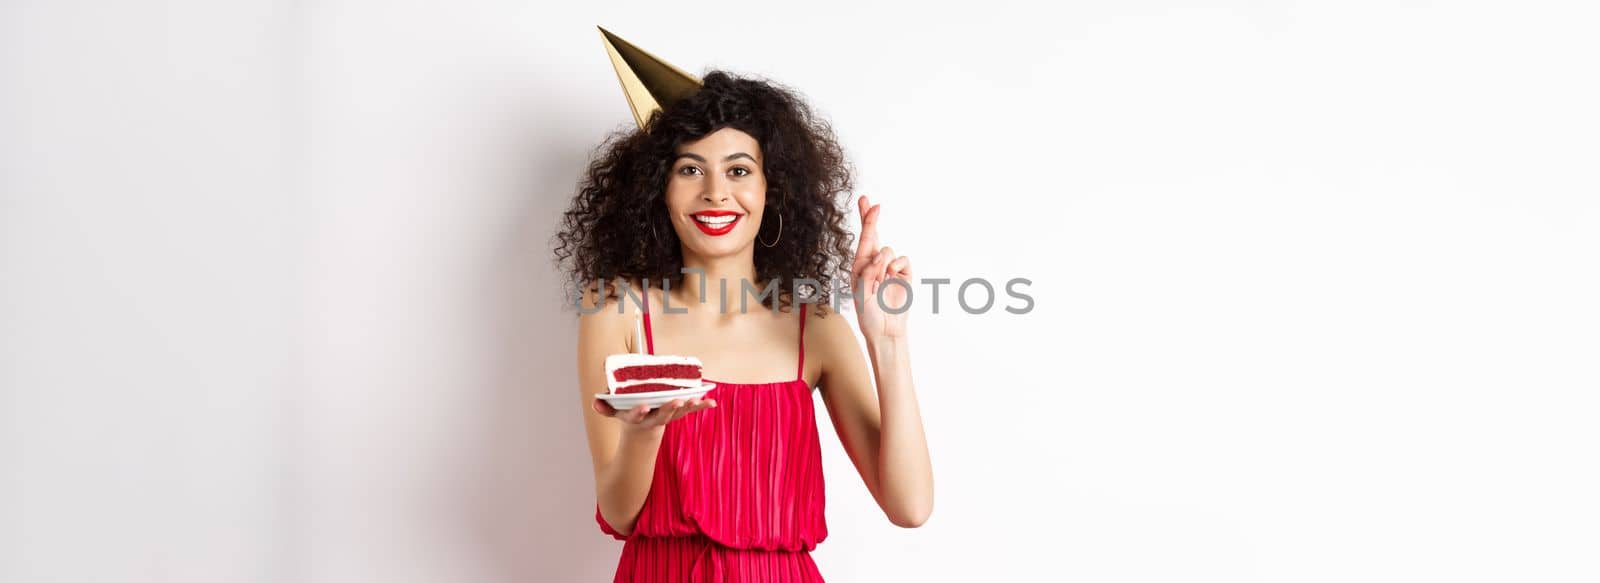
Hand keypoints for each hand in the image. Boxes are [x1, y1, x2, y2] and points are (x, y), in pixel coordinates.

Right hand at [593, 396, 716, 431]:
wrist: (644, 430)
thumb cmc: (629, 413)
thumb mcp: (614, 411)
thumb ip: (605, 407)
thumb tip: (596, 402)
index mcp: (636, 417)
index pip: (636, 415)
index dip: (639, 411)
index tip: (644, 406)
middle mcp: (653, 419)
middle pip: (661, 415)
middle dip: (668, 409)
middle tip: (676, 401)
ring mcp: (667, 417)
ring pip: (677, 413)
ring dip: (687, 407)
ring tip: (694, 400)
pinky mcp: (678, 413)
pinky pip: (691, 410)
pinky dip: (701, 405)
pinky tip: (712, 402)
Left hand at [851, 195, 911, 340]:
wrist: (886, 329)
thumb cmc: (868, 314)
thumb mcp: (861, 294)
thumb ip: (867, 272)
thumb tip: (879, 255)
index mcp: (859, 266)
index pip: (863, 240)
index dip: (866, 221)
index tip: (868, 203)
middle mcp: (873, 264)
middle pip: (873, 235)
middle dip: (871, 219)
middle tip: (872, 202)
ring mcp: (889, 268)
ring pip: (888, 250)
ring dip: (882, 264)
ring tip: (879, 282)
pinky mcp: (904, 274)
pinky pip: (903, 259)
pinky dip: (897, 266)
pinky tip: (892, 277)